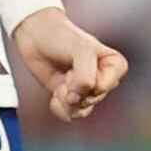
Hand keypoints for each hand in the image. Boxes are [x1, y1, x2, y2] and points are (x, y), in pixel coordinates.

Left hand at [12, 7, 125, 121]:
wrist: (36, 35)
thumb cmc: (62, 36)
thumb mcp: (81, 49)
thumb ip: (85, 76)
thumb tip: (77, 100)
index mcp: (114, 65)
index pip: (104, 87)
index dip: (87, 82)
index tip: (77, 68)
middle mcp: (104, 80)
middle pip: (92, 100)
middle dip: (73, 89)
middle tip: (67, 72)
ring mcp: (86, 90)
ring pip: (82, 111)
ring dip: (66, 101)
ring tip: (61, 84)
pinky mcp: (70, 97)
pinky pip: (70, 115)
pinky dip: (60, 108)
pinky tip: (55, 93)